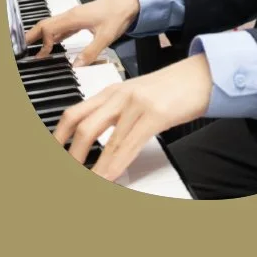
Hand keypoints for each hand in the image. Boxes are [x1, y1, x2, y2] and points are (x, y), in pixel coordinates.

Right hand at [24, 0, 138, 65]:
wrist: (129, 2)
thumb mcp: (106, 36)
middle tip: (21, 49)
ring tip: (34, 49)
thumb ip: (91, 52)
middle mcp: (70, 15)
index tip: (40, 57)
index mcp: (73, 18)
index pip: (48, 29)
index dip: (42, 44)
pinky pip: (62, 27)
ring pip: (52, 25)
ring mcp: (75, 16)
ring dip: (42, 36)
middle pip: (45, 24)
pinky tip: (54, 44)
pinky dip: (54, 35)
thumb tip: (76, 66)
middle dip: (32, 36)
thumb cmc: (118, 15)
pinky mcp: (80, 19)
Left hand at [54, 54, 212, 180]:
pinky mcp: (155, 114)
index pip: (74, 113)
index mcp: (112, 91)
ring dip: (91, 166)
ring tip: (84, 183)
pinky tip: (108, 177)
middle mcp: (120, 95)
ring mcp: (136, 104)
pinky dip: (115, 165)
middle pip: (82, 125)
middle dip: (69, 155)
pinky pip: (128, 144)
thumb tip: (102, 141)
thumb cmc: (173, 88)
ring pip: (103, 138)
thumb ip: (118, 114)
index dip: (58, 137)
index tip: (54, 155)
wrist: (203, 74)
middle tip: (65, 174)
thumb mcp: (138, 97)